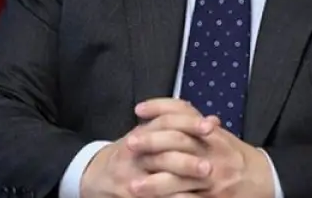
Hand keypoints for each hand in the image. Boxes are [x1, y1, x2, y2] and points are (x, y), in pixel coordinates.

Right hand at [80, 102, 218, 197]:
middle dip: (187, 161)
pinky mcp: (127, 195)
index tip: (211, 127)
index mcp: (143, 133)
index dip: (189, 123)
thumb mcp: (151, 133)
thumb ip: (182, 125)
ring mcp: (130, 176)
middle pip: (162, 153)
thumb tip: (216, 122)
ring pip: (156, 181)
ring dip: (179, 185)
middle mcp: (134, 152)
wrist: (95, 175)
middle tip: (209, 168)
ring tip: (200, 188)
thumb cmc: (132, 153)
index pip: (167, 121)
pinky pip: (151, 196)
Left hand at [129, 99, 274, 197]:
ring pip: (180, 179)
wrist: (265, 180)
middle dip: (152, 143)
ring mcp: (213, 181)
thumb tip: (163, 113)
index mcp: (212, 135)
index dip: (160, 108)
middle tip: (129, 144)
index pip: (183, 114)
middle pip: (178, 143)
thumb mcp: (218, 135)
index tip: (138, 110)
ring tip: (132, 186)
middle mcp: (213, 154)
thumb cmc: (234, 156)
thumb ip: (193, 123)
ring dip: (154, 183)